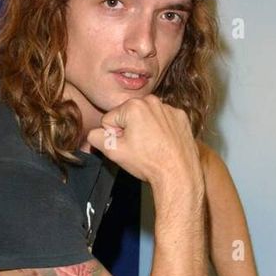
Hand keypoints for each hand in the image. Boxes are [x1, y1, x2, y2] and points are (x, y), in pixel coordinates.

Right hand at [86, 96, 202, 192]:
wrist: (178, 174)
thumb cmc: (148, 163)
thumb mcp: (113, 152)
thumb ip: (96, 138)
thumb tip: (94, 133)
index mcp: (133, 105)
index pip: (110, 119)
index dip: (113, 136)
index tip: (126, 146)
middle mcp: (152, 101)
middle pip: (128, 116)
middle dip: (129, 131)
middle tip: (139, 148)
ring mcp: (169, 108)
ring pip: (146, 118)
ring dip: (145, 130)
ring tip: (152, 148)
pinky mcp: (181, 117)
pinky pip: (163, 121)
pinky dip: (161, 131)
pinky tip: (164, 144)